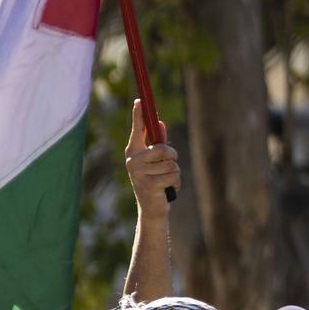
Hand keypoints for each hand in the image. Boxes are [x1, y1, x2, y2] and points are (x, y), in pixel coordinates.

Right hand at [125, 99, 180, 213]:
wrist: (151, 208)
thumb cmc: (154, 181)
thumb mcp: (155, 161)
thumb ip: (156, 142)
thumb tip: (159, 122)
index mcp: (133, 152)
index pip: (137, 130)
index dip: (138, 115)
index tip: (139, 100)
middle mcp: (132, 161)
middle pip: (163, 148)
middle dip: (172, 157)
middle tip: (167, 167)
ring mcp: (139, 173)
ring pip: (171, 164)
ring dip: (175, 173)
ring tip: (166, 181)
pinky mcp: (148, 184)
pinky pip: (173, 176)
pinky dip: (176, 183)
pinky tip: (167, 190)